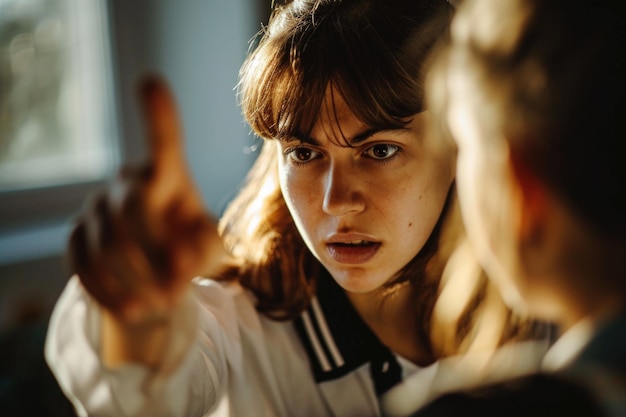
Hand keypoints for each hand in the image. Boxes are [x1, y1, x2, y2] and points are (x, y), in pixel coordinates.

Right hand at [69, 75, 224, 325]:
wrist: (156, 276)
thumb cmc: (190, 251)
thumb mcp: (212, 249)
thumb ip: (206, 247)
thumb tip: (178, 261)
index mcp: (168, 175)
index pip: (164, 143)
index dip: (158, 116)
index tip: (151, 83)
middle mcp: (127, 182)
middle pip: (135, 207)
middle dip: (158, 254)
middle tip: (181, 292)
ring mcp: (96, 207)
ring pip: (108, 241)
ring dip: (138, 279)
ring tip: (164, 305)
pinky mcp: (75, 237)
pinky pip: (84, 264)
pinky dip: (110, 292)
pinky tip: (133, 310)